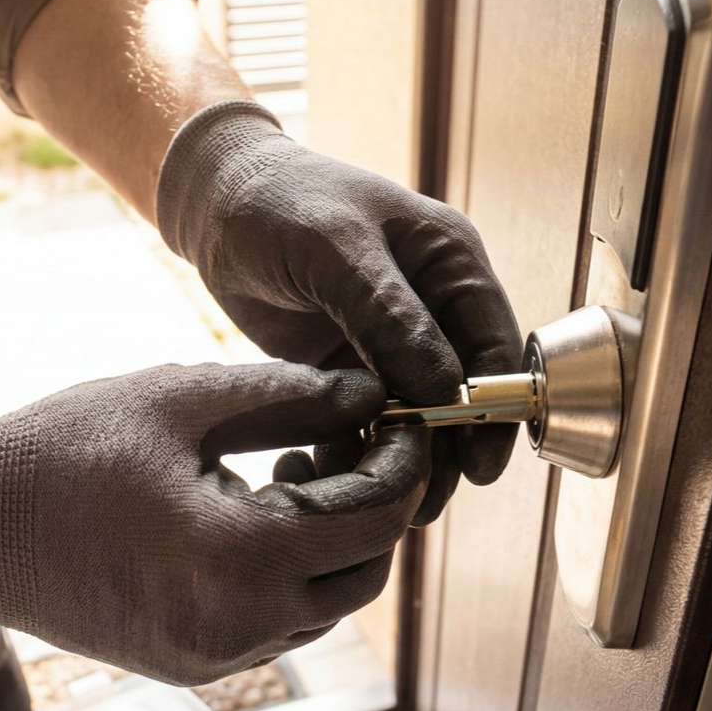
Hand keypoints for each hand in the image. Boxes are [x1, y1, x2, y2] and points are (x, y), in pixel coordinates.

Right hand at [0, 362, 429, 684]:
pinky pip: (278, 625)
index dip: (403, 465)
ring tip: (293, 466)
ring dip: (333, 542)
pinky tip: (255, 512)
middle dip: (375, 506)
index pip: (376, 521)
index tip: (400, 418)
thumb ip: (290, 396)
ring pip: (326, 606)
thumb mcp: (181, 401)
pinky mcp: (193, 666)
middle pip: (365, 574)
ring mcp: (216, 658)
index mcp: (243, 558)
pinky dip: (290, 573)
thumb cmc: (63, 450)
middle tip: (348, 440)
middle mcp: (240, 626)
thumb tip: (373, 389)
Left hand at [156, 101, 521, 523]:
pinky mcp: (351, 367)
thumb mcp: (338, 249)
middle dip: (449, 450)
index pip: (495, 345)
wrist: (215, 205)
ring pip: (418, 416)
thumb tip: (445, 393)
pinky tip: (343, 487)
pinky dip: (360, 454)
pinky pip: (369, 421)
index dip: (496, 409)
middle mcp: (433, 306)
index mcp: (451, 263)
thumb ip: (391, 318)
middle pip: (461, 393)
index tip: (480, 466)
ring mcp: (392, 341)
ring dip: (406, 461)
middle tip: (424, 502)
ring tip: (387, 508)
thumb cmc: (282, 202)